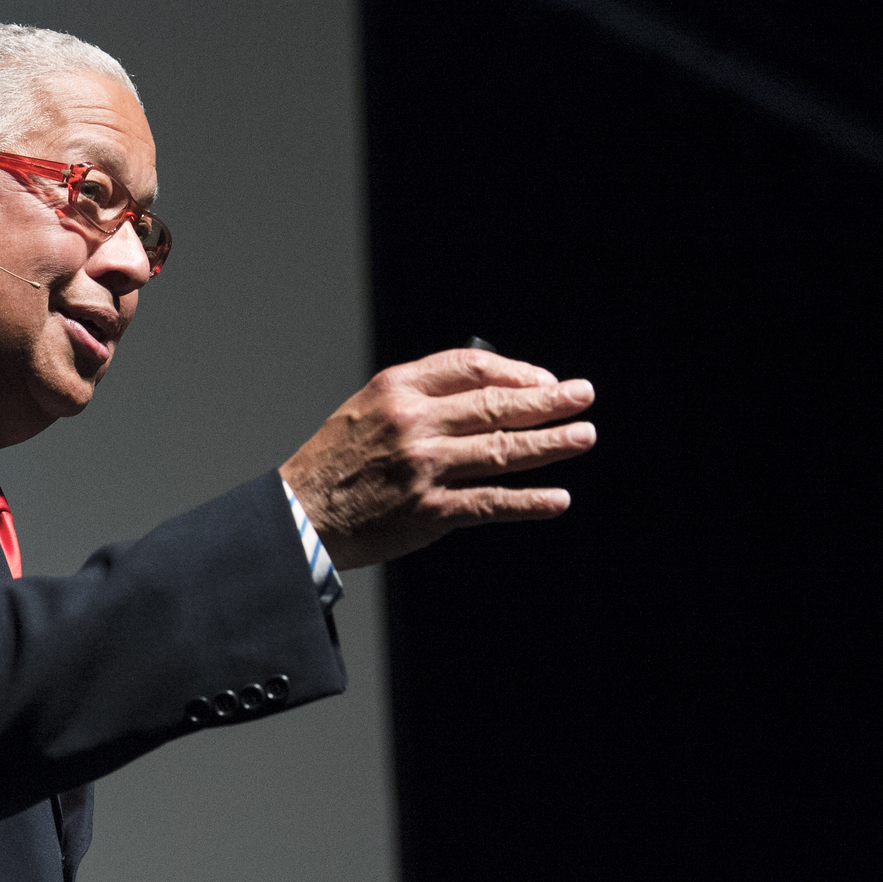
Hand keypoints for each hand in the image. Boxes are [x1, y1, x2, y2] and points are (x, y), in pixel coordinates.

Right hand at [280, 349, 596, 569]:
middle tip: (582, 398)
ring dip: (550, 445)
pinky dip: (529, 503)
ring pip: (502, 450)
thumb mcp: (368, 408)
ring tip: (582, 437)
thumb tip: (488, 392)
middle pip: (495, 405)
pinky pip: (491, 503)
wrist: (299, 513)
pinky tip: (557, 500)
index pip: (472, 368)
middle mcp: (413, 423)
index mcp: (396, 389)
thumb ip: (421, 396)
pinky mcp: (429, 511)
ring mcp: (423, 468)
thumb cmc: (334, 461)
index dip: (517, 373)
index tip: (545, 382)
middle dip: (547, 402)